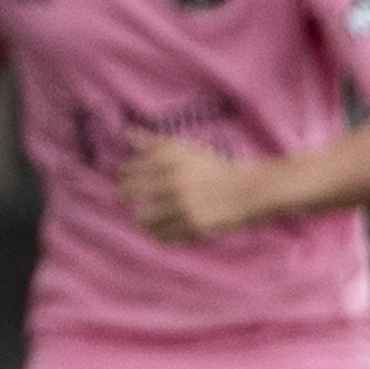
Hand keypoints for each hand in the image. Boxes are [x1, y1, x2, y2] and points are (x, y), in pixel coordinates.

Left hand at [118, 137, 266, 243]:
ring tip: (146, 217)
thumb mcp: (184, 149)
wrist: (245, 190)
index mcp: (170, 159)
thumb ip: (154, 142)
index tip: (129, 179)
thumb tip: (127, 132)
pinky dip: (159, 234)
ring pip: (142, 219)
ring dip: (143, 219)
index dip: (124, 176)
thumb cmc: (211, 168)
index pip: (127, 170)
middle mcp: (173, 181)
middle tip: (133, 197)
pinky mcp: (192, 226)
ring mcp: (182, 205)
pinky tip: (162, 228)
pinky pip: (162, 237)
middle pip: (127, 193)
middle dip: (126, 195)